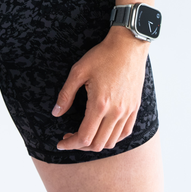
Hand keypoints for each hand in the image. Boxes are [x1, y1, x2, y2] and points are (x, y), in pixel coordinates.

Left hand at [51, 26, 148, 152]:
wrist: (128, 45)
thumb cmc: (102, 56)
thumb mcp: (78, 71)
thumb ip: (66, 95)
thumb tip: (56, 113)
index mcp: (100, 104)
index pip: (85, 137)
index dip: (70, 144)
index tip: (61, 143)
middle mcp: (116, 112)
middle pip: (98, 144)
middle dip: (80, 146)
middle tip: (69, 137)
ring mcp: (127, 111)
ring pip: (112, 141)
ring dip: (96, 143)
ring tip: (84, 134)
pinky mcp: (134, 107)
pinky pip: (125, 132)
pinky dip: (112, 138)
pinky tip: (103, 131)